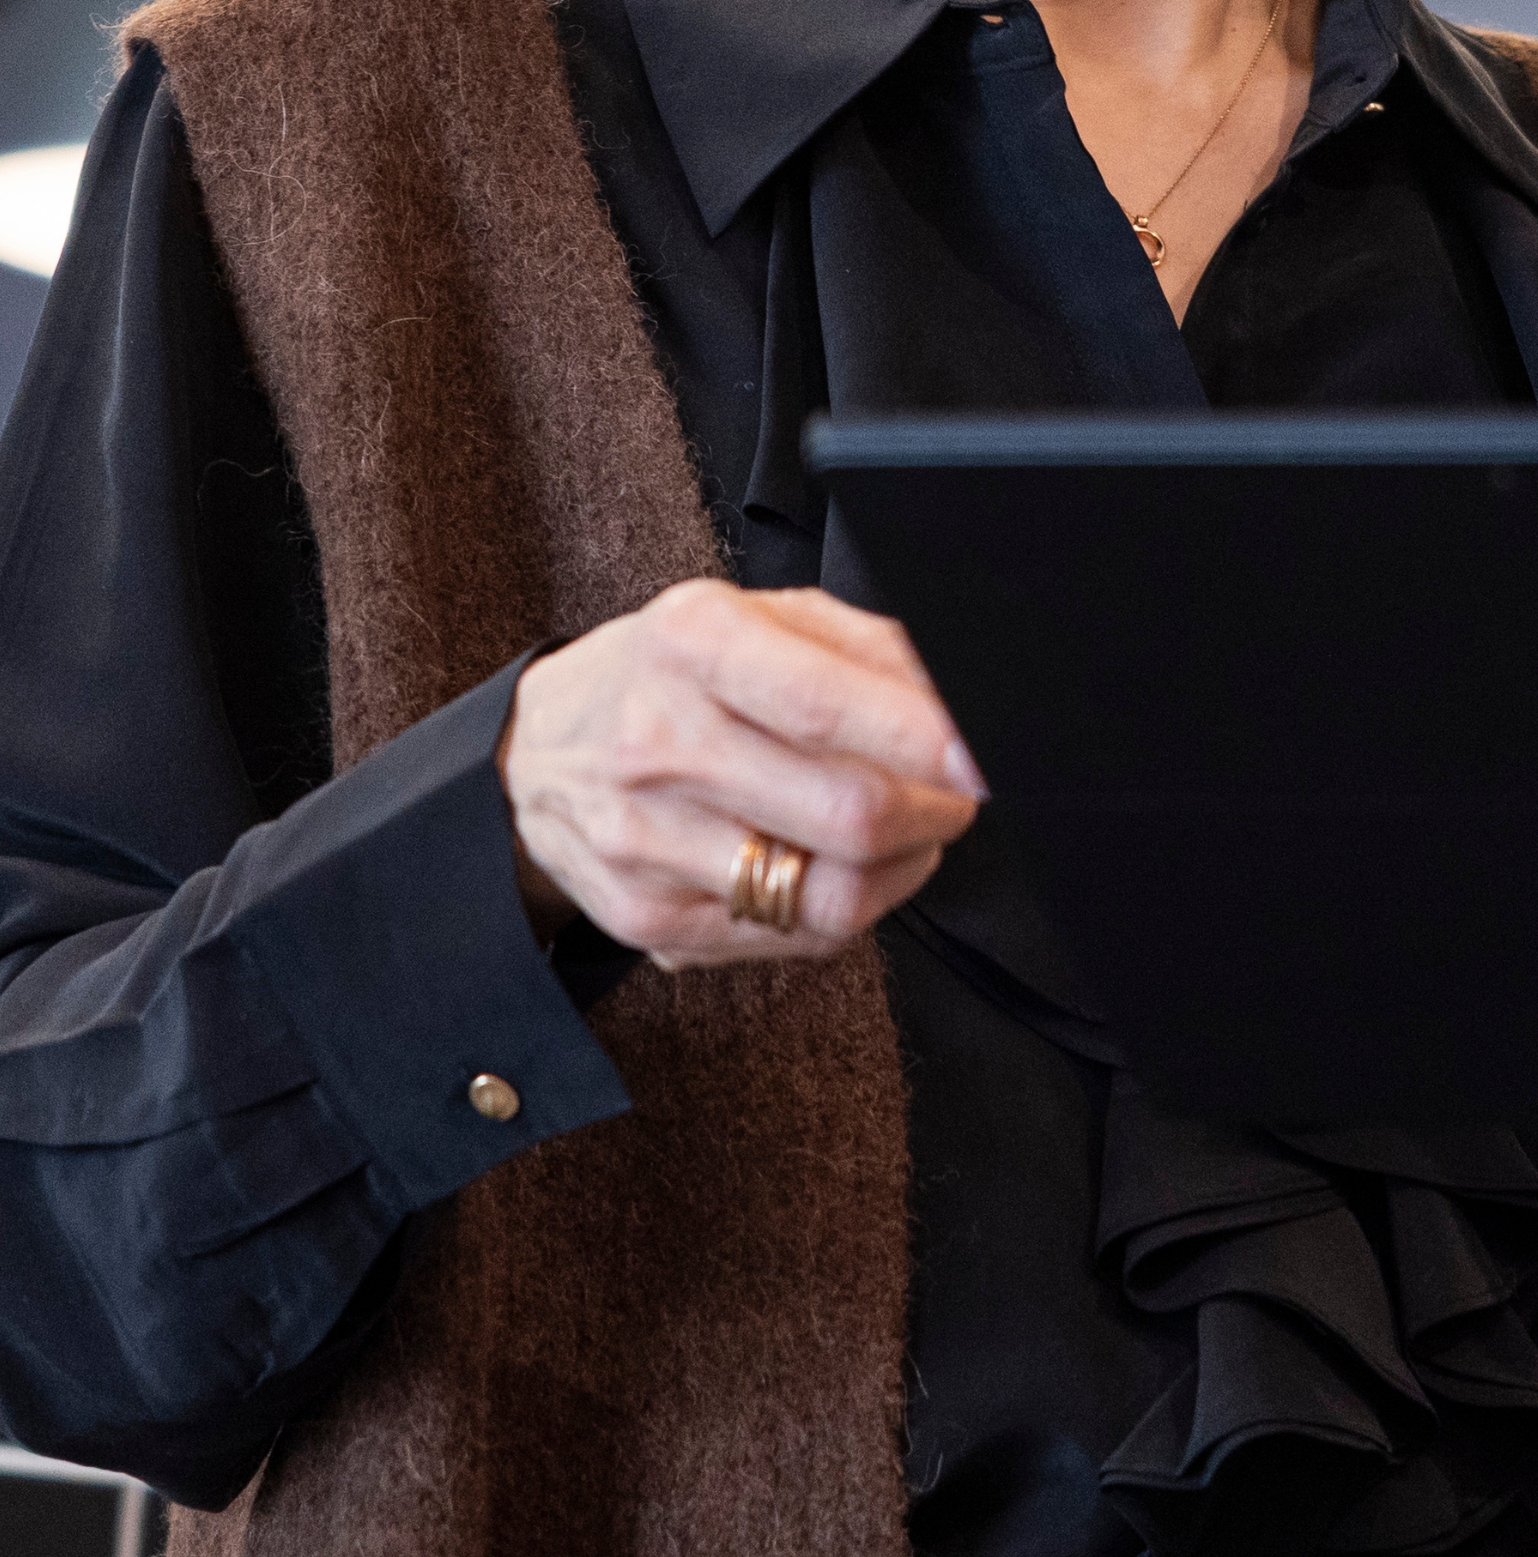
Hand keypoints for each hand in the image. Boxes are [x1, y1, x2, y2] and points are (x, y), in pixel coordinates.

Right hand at [500, 580, 981, 968]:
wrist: (536, 751)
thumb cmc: (673, 674)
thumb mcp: (761, 617)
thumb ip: (869, 650)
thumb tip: (961, 709)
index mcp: (691, 643)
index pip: (826, 705)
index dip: (924, 741)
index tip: (982, 761)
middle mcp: (656, 742)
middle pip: (847, 815)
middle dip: (936, 813)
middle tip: (955, 796)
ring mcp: (644, 842)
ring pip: (831, 897)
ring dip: (903, 868)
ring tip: (905, 832)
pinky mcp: (646, 919)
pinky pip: (795, 939)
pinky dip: (847, 907)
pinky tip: (835, 864)